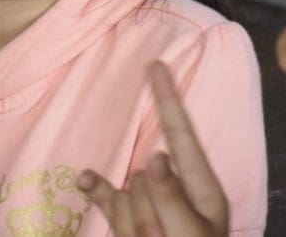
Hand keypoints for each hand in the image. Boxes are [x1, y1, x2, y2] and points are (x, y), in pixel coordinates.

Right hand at [75, 61, 227, 236]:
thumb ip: (173, 198)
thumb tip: (154, 157)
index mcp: (201, 189)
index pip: (180, 133)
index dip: (167, 98)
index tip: (156, 64)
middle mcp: (174, 189)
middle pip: (144, 175)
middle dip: (147, 210)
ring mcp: (149, 204)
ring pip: (124, 194)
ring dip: (132, 224)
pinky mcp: (128, 219)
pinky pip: (107, 198)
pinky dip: (96, 189)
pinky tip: (84, 180)